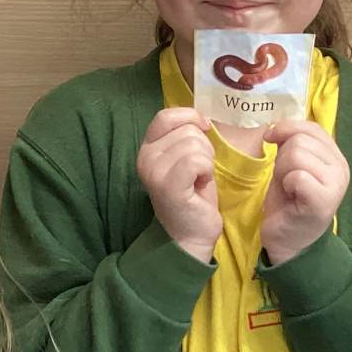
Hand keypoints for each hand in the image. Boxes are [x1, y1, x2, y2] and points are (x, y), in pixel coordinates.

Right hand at [137, 107, 221, 262]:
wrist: (189, 236)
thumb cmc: (192, 196)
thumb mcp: (186, 158)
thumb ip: (186, 136)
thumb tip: (201, 119)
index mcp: (147, 148)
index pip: (166, 115)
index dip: (190, 117)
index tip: (204, 130)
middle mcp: (145, 157)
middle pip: (188, 130)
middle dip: (204, 149)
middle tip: (198, 173)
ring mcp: (154, 171)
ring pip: (195, 145)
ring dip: (206, 163)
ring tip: (198, 181)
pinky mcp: (168, 185)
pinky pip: (197, 161)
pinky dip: (206, 172)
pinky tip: (200, 186)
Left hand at [261, 120, 348, 265]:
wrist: (291, 242)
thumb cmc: (290, 204)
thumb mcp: (290, 166)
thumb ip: (292, 143)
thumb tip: (275, 127)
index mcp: (335, 157)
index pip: (312, 127)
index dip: (287, 129)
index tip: (271, 140)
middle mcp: (341, 168)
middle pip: (300, 141)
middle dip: (282, 158)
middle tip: (286, 180)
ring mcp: (336, 184)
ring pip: (296, 155)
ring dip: (282, 172)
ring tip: (289, 189)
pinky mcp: (324, 200)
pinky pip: (297, 176)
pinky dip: (286, 185)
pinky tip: (291, 198)